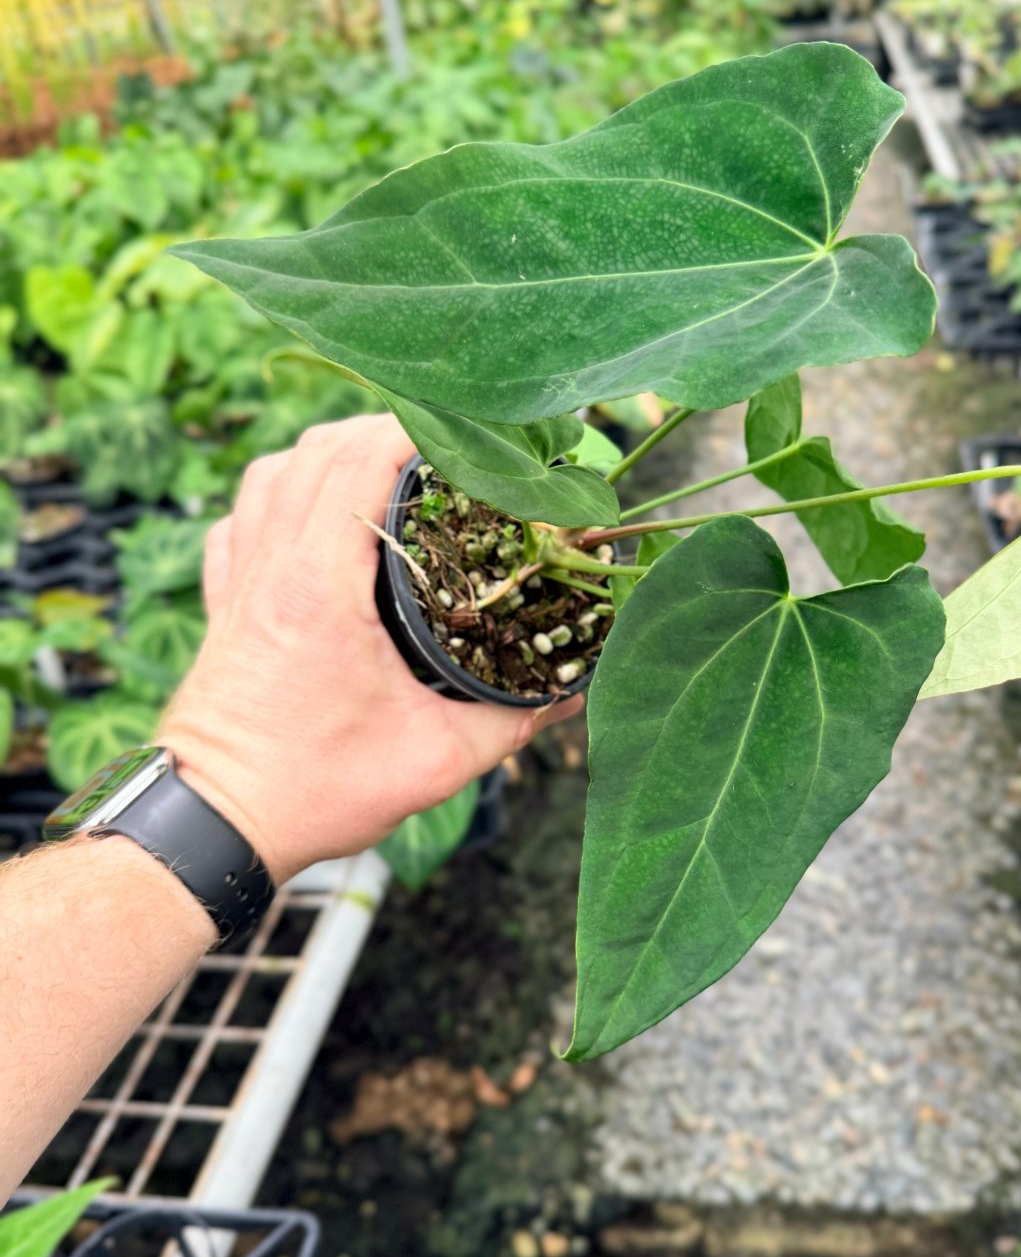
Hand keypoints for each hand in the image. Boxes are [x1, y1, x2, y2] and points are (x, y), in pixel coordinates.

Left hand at [159, 415, 580, 885]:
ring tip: (381, 464)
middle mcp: (270, 566)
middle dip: (380, 430)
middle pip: (316, 450)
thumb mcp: (436, 761)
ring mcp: (238, 581)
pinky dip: (275, 493)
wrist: (214, 826)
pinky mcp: (221, 605)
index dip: (415, 432)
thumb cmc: (313, 792)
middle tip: (442, 449)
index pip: (358, 461)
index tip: (468, 439)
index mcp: (319, 587)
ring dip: (325, 452)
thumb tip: (570, 692)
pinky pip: (239, 517)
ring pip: (271, 472)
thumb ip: (511, 721)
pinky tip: (307, 510)